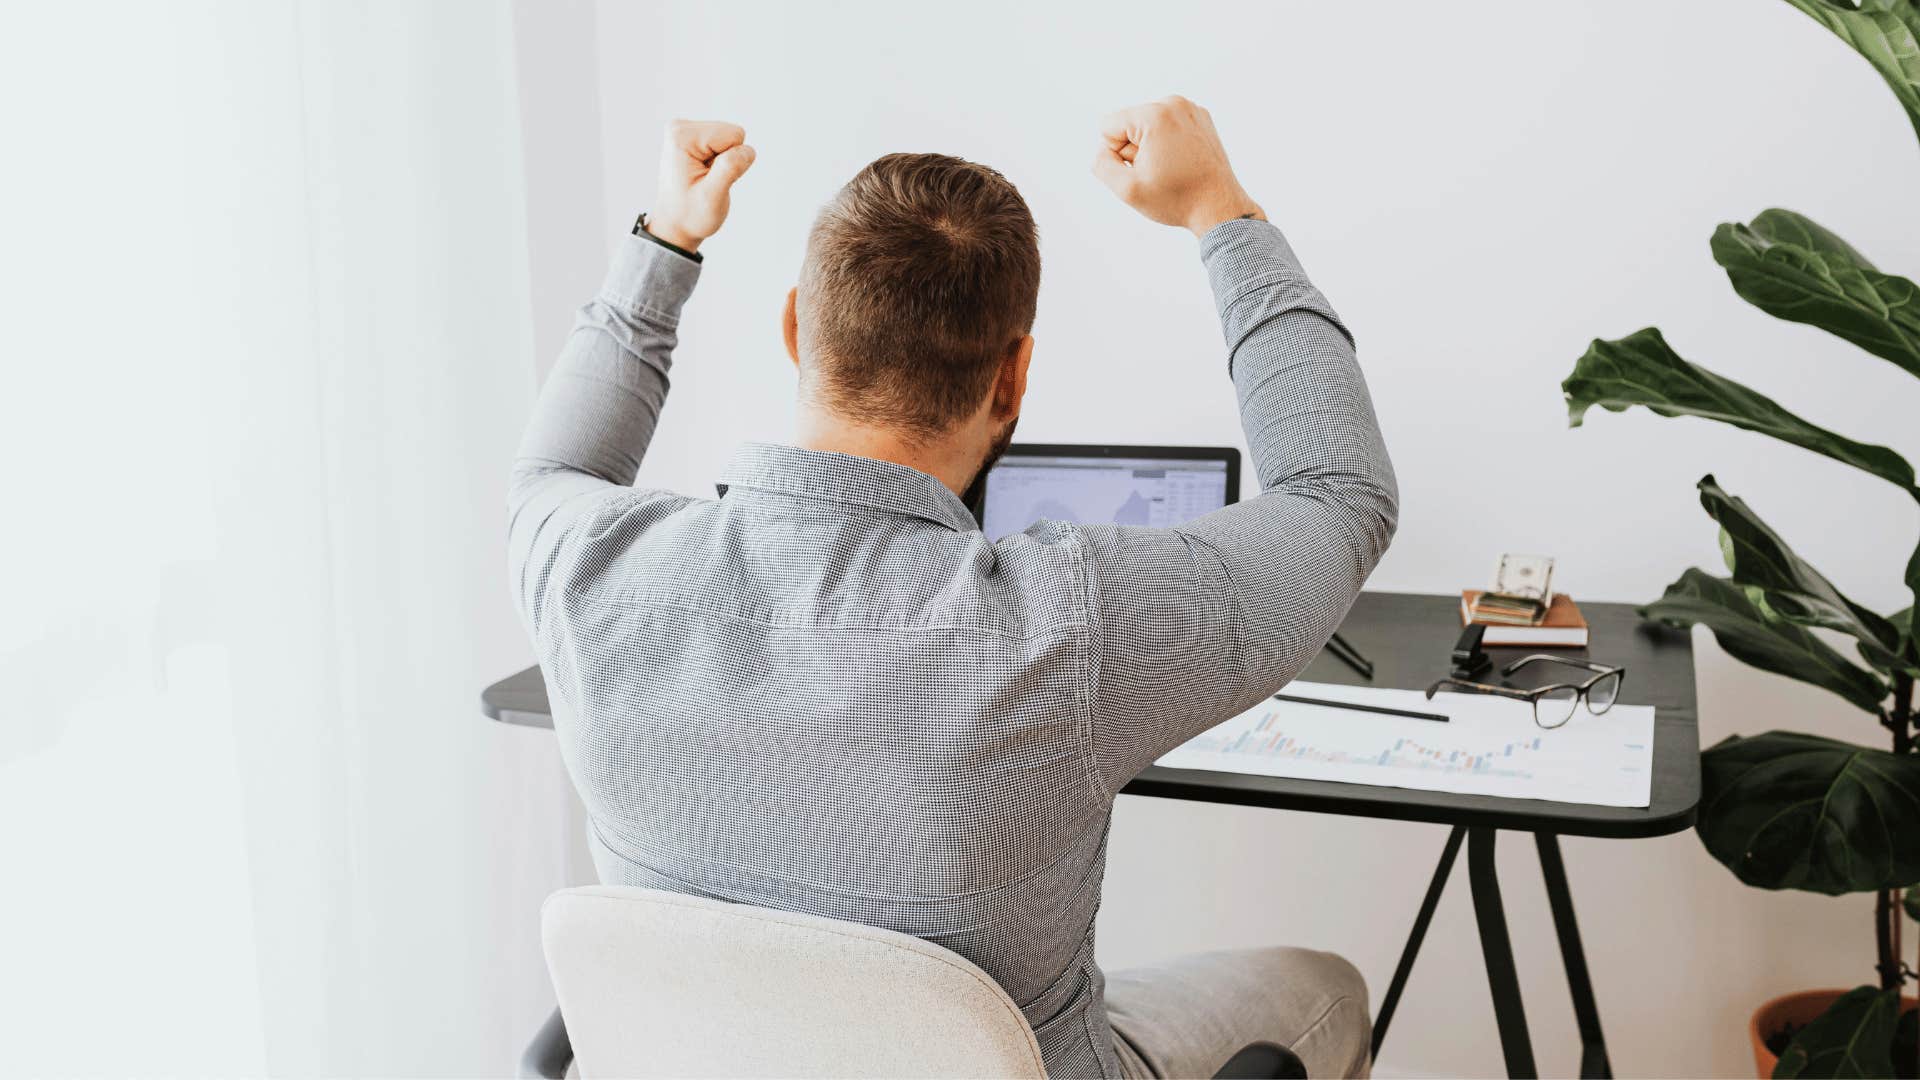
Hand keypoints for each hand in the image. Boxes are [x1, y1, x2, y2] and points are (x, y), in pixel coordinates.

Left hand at [646, 119, 755, 251]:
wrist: (674, 224)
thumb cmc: (690, 214)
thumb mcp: (711, 197)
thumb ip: (729, 170)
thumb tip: (747, 150)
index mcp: (682, 136)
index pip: (734, 135)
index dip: (731, 162)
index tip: (710, 179)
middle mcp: (681, 127)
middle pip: (732, 133)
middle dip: (727, 161)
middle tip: (708, 181)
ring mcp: (685, 130)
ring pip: (730, 138)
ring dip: (723, 163)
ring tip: (704, 179)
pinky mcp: (692, 136)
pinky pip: (724, 142)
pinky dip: (719, 161)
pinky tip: (704, 174)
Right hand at [1092, 96, 1263, 237]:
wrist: (1219, 207)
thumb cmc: (1176, 199)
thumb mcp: (1127, 189)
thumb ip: (1100, 164)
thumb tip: (1104, 148)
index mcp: (1154, 114)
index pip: (1108, 126)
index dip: (1116, 154)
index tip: (1141, 170)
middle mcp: (1173, 102)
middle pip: (1129, 124)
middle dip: (1135, 150)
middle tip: (1159, 172)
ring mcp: (1190, 108)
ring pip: (1147, 126)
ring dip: (1150, 148)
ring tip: (1171, 168)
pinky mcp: (1200, 117)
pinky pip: (1167, 127)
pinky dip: (1168, 144)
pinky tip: (1181, 162)